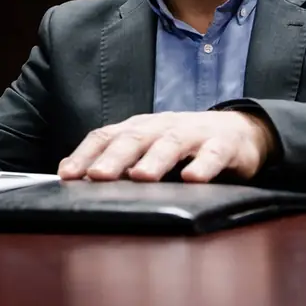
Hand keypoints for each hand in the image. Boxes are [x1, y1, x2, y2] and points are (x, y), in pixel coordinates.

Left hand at [58, 110, 275, 182]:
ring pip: (170, 143)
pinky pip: (213, 154)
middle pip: (134, 138)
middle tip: (96, 176)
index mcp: (139, 128)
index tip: (67, 175)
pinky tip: (193, 179)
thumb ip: (115, 161)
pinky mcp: (224, 144)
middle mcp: (161, 126)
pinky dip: (203, 166)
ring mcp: (193, 133)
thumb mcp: (146, 149)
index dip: (85, 155)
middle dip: (113, 158)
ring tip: (140, 176)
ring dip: (154, 160)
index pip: (106, 137)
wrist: (238, 131)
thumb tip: (73, 175)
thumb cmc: (183, 144)